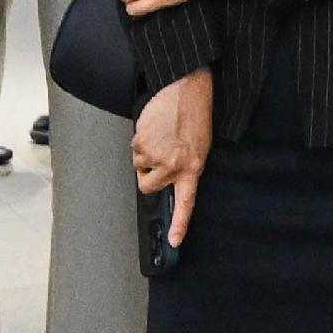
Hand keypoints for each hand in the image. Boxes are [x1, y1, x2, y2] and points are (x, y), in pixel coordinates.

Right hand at [132, 69, 213, 247]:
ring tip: (161, 136)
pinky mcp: (143, 142)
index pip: (187, 203)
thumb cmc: (194, 118)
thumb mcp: (198, 148)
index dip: (179, 224)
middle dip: (148, 175)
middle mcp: (175, 165)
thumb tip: (169, 183)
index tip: (174, 242)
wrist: (187, 90)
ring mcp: (157, 155)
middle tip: (159, 157)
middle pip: (148, 187)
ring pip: (138, 167)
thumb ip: (185, 168)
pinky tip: (154, 129)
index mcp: (193, 167)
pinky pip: (134, 150)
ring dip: (145, 154)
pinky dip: (140, 141)